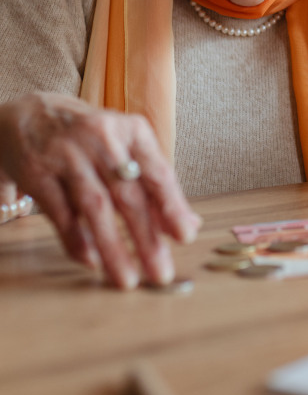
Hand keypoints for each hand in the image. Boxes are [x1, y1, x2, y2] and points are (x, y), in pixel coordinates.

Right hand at [0, 93, 200, 288]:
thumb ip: (155, 185)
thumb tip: (189, 224)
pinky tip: (92, 262)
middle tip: (161, 273)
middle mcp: (102, 138)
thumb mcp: (127, 148)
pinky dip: (77, 240)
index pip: (157, 173)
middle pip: (128, 194)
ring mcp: (67, 154)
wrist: (31, 114)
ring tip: (127, 279)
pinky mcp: (38, 171)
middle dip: (147, 238)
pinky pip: (61, 213)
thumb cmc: (91, 139)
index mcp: (132, 131)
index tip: (185, 237)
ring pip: (96, 206)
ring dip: (113, 247)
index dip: (173, 206)